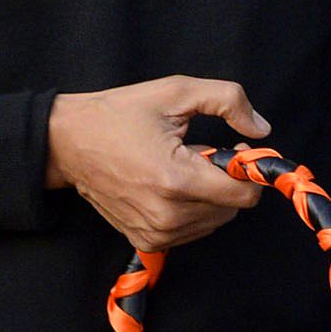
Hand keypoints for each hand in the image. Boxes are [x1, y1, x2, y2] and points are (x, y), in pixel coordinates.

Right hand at [47, 76, 268, 251]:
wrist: (67, 143)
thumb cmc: (118, 115)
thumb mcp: (177, 91)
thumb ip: (229, 101)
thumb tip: (262, 130)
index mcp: (176, 179)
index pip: (244, 194)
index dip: (248, 169)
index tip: (236, 146)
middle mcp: (168, 215)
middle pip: (232, 208)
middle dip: (226, 179)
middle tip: (200, 151)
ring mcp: (156, 233)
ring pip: (215, 221)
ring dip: (210, 195)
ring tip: (180, 167)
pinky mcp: (148, 241)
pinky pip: (193, 230)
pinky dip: (193, 208)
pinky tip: (169, 185)